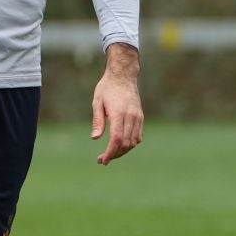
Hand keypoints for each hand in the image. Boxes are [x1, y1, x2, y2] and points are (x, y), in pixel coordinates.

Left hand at [90, 43, 143, 165]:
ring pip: (133, 142)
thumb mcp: (97, 101)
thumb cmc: (107, 87)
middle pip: (126, 143)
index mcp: (119, 113)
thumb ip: (97, 120)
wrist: (123, 75)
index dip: (110, 152)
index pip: (117, 138)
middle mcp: (131, 116)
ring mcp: (137, 116)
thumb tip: (95, 138)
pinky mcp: (140, 116)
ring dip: (122, 151)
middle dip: (115, 154)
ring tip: (110, 153)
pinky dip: (130, 144)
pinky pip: (138, 136)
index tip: (102, 160)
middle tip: (102, 159)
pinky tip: (121, 145)